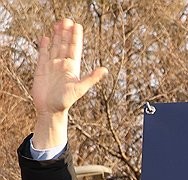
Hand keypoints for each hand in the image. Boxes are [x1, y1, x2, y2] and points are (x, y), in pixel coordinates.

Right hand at [32, 18, 107, 149]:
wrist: (50, 110)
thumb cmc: (66, 101)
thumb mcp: (80, 89)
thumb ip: (91, 78)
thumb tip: (104, 69)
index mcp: (72, 68)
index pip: (74, 48)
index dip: (75, 37)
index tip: (77, 26)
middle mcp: (62, 65)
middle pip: (64, 45)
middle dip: (66, 33)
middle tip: (67, 20)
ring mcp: (52, 66)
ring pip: (54, 47)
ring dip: (56, 36)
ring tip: (58, 24)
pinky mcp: (41, 70)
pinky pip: (43, 55)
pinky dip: (44, 46)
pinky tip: (46, 38)